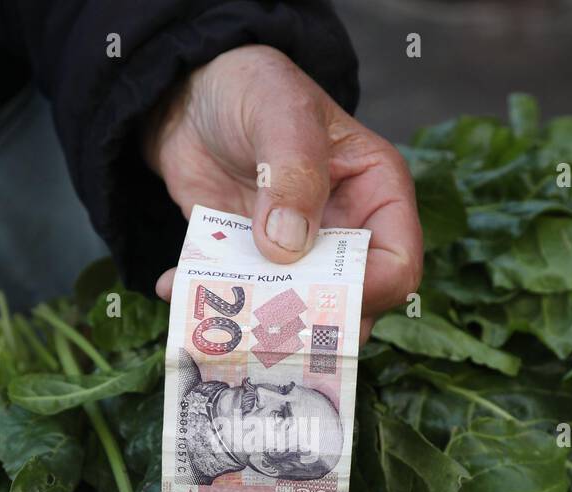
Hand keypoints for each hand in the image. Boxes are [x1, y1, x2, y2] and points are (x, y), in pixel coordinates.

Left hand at [145, 45, 422, 342]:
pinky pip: (239, 298)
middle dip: (309, 321)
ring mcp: (298, 256)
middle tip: (263, 321)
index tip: (319, 295)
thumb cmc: (255, 89)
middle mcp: (345, 234)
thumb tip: (288, 246)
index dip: (368, 290)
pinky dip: (207, 302)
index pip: (398, 263)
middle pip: (348, 304)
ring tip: (215, 313)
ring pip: (293, 313)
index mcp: (377, 195)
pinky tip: (173, 285)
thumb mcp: (280, 112)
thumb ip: (293, 172)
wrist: (194, 99)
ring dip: (255, 322)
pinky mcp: (252, 265)